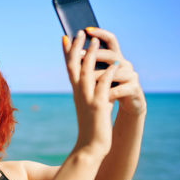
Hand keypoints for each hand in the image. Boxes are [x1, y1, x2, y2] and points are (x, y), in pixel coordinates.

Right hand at [62, 30, 118, 154]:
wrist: (90, 147)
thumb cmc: (92, 126)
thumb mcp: (92, 105)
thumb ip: (95, 91)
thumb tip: (102, 79)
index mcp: (76, 92)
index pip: (69, 68)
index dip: (67, 52)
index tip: (66, 38)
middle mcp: (79, 93)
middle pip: (74, 65)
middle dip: (76, 47)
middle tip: (78, 32)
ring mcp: (88, 98)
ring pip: (87, 71)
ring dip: (91, 54)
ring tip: (96, 39)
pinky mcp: (99, 106)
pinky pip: (103, 86)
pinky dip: (107, 73)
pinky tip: (114, 63)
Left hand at [86, 27, 146, 115]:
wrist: (130, 104)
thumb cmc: (112, 87)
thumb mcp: (102, 74)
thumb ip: (93, 63)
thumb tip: (74, 49)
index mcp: (115, 58)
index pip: (110, 40)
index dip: (100, 33)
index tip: (87, 29)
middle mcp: (125, 63)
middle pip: (111, 54)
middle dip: (95, 54)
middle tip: (79, 54)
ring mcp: (131, 75)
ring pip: (115, 72)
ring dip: (100, 75)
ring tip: (87, 78)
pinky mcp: (134, 89)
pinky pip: (120, 89)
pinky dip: (109, 93)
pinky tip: (100, 96)